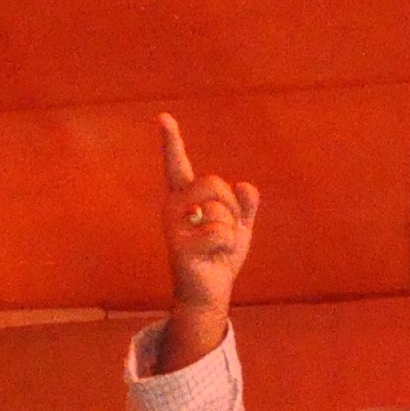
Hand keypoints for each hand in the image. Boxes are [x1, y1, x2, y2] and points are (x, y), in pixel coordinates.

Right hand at [159, 114, 258, 332]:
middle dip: (232, 207)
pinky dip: (227, 246)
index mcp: (185, 197)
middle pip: (213, 183)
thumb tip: (246, 186)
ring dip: (230, 231)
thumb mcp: (239, 225)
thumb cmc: (221, 256)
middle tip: (226, 229)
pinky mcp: (178, 247)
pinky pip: (220, 232)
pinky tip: (214, 258)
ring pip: (219, 210)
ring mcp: (173, 226)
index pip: (177, 164)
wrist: (211, 293)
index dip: (171, 141)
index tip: (163, 117)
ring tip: (217, 247)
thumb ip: (245, 204)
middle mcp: (173, 206)